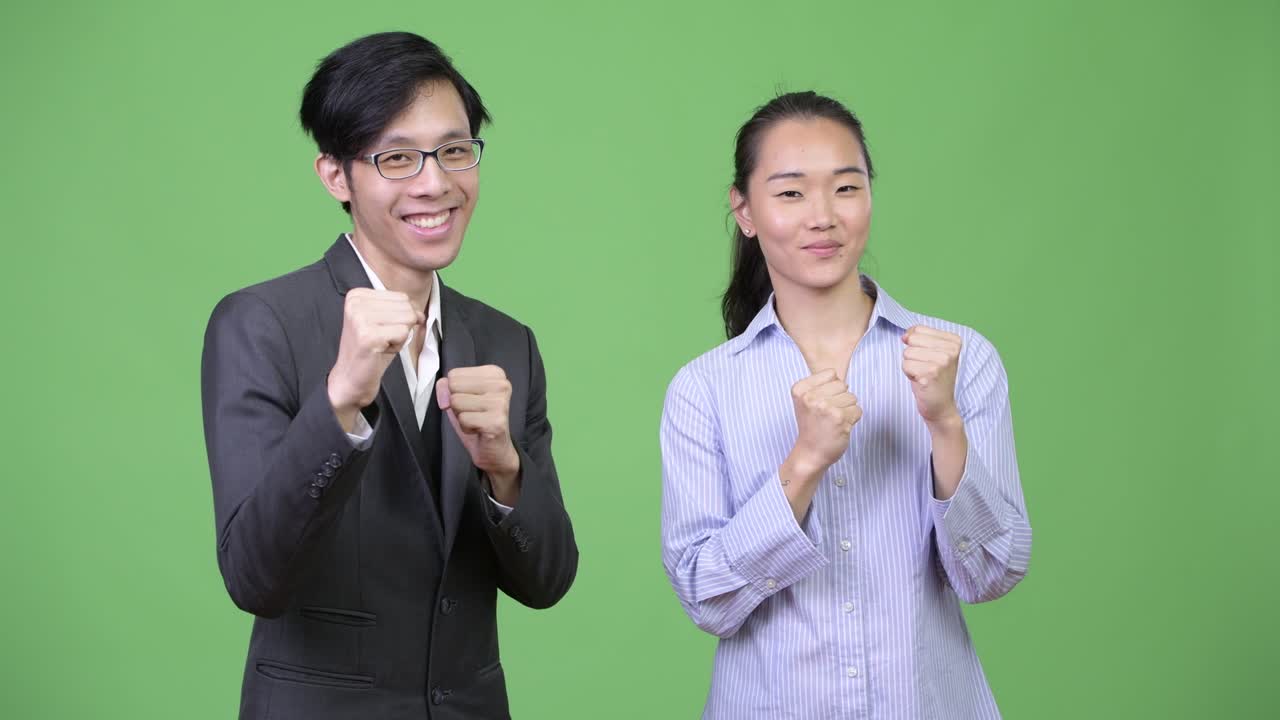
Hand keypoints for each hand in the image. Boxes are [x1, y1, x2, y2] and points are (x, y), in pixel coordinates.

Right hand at [327, 289, 423, 428]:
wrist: (350, 378)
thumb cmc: (370, 351)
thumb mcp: (385, 323)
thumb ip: (402, 311)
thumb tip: (420, 313)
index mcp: (357, 295)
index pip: (402, 297)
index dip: (399, 318)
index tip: (379, 331)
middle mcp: (356, 302)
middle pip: (406, 306)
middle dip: (401, 327)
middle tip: (381, 340)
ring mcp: (360, 318)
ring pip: (407, 318)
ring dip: (400, 337)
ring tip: (381, 345)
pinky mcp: (368, 335)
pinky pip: (404, 333)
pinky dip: (398, 346)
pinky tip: (380, 351)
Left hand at [436, 366, 520, 483]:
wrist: (495, 450)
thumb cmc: (476, 420)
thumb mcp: (458, 396)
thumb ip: (446, 387)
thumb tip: (444, 398)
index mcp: (494, 373)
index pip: (454, 374)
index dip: (454, 391)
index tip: (470, 401)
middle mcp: (502, 384)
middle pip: (454, 386)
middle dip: (457, 404)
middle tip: (473, 413)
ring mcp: (500, 402)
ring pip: (456, 402)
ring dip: (461, 417)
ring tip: (476, 421)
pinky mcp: (496, 421)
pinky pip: (462, 419)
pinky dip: (465, 428)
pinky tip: (479, 430)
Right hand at [789, 369, 861, 473]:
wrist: (810, 454)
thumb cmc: (812, 426)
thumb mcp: (806, 401)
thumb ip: (820, 386)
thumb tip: (844, 379)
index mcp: (800, 389)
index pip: (831, 373)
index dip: (832, 387)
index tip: (822, 402)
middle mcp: (810, 397)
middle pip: (843, 385)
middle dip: (841, 398)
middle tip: (829, 414)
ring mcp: (825, 407)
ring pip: (852, 397)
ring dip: (848, 409)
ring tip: (834, 421)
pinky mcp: (839, 418)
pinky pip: (858, 410)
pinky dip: (853, 419)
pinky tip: (841, 427)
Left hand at [901, 325, 961, 425]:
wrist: (941, 405)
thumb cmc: (934, 377)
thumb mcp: (933, 352)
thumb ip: (920, 337)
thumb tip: (905, 336)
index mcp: (954, 341)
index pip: (919, 329)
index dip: (915, 344)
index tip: (928, 357)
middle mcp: (951, 350)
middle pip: (912, 340)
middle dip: (912, 355)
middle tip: (925, 367)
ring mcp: (942, 362)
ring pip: (907, 353)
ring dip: (911, 365)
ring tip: (923, 374)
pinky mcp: (931, 374)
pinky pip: (905, 365)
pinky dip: (909, 374)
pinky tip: (921, 381)